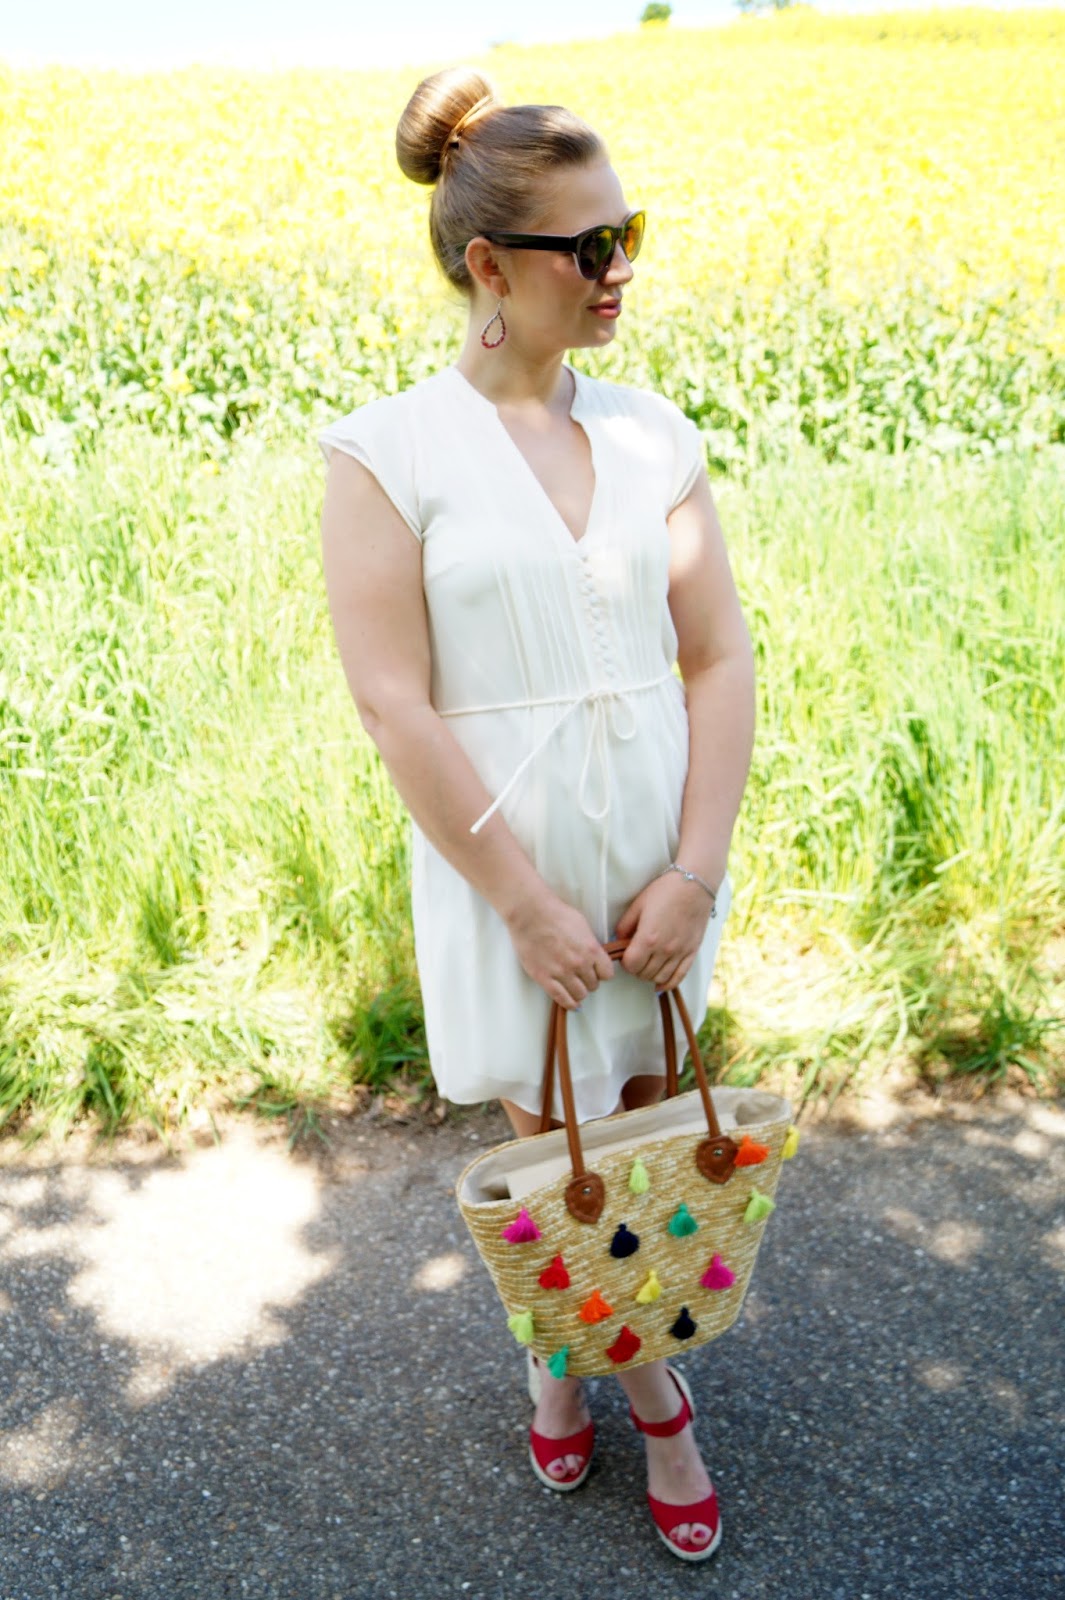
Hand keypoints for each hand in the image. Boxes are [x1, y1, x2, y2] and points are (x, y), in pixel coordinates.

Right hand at [504, 892, 615, 1010]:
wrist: (530, 914)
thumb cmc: (555, 914)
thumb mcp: (582, 925)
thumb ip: (590, 944)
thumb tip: (594, 955)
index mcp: (591, 949)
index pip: (607, 974)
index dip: (602, 973)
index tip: (597, 972)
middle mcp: (580, 964)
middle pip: (594, 985)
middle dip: (589, 981)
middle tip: (582, 977)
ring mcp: (562, 972)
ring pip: (580, 994)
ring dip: (579, 992)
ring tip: (574, 986)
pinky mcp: (545, 978)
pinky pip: (562, 999)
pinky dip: (569, 1004)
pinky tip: (571, 1003)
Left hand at [613, 870, 716, 990]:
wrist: (694, 884)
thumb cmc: (665, 891)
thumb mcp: (638, 905)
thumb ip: (624, 926)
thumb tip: (617, 941)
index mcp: (648, 938)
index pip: (631, 965)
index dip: (625, 962)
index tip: (626, 955)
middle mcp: (664, 949)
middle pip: (644, 973)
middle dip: (636, 968)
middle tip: (636, 959)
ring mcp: (680, 953)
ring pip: (660, 978)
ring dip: (650, 975)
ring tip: (647, 965)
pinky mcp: (692, 952)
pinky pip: (679, 977)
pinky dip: (668, 984)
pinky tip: (660, 984)